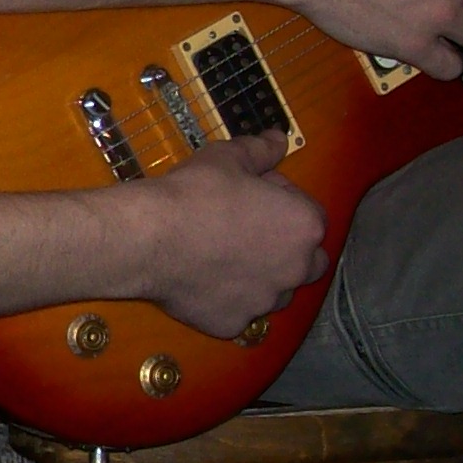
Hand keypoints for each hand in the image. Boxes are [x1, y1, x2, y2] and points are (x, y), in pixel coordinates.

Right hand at [114, 131, 328, 335]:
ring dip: (261, 277)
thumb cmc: (196, 193)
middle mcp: (296, 269)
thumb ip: (261, 150)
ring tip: (225, 259)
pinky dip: (227, 299)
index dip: (284, 203)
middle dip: (286, 249)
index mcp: (304, 225)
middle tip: (248, 233)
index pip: (311, 215)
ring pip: (275, 292)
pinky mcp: (233, 324)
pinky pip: (238, 312)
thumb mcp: (229, 157)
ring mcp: (265, 301)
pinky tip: (202, 280)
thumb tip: (279, 139)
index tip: (255, 197)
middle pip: (307, 262)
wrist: (151, 238)